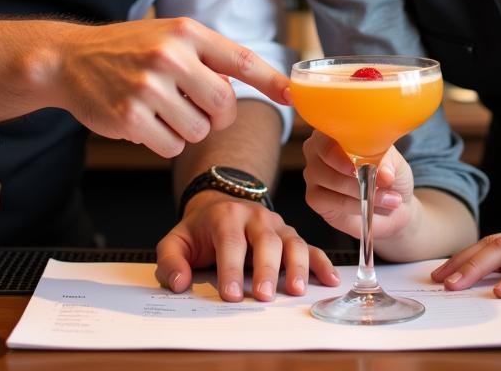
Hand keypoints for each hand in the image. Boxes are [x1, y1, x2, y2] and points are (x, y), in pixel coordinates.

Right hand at [49, 17, 290, 157]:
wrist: (69, 60)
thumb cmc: (129, 50)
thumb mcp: (170, 36)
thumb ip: (208, 57)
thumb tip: (255, 85)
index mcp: (186, 32)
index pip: (240, 58)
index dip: (271, 79)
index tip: (293, 95)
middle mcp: (170, 56)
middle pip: (224, 106)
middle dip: (218, 116)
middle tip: (197, 107)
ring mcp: (148, 87)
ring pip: (199, 130)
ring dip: (187, 128)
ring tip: (161, 108)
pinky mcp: (130, 117)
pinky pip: (171, 145)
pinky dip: (164, 140)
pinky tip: (144, 120)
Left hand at [155, 191, 339, 301]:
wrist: (220, 205)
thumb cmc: (200, 231)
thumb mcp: (176, 241)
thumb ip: (170, 261)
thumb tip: (179, 283)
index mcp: (226, 216)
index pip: (230, 240)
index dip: (230, 267)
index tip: (230, 294)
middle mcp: (255, 217)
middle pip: (265, 240)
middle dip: (265, 268)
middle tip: (262, 295)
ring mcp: (276, 226)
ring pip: (292, 241)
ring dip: (297, 265)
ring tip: (296, 290)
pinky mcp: (290, 236)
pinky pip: (310, 247)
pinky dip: (322, 262)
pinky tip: (330, 280)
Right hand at [302, 130, 416, 240]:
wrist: (393, 207)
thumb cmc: (388, 175)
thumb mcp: (393, 162)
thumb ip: (388, 163)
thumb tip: (384, 175)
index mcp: (334, 131)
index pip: (328, 131)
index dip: (340, 147)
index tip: (356, 164)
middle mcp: (318, 149)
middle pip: (325, 154)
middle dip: (355, 173)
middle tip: (380, 183)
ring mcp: (313, 174)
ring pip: (331, 179)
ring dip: (361, 191)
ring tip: (387, 198)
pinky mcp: (315, 198)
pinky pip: (331, 201)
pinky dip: (354, 205)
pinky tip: (369, 207)